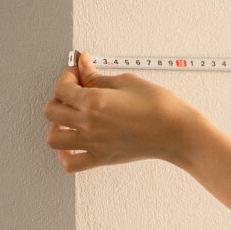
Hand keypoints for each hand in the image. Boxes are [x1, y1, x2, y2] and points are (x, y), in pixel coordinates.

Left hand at [43, 53, 208, 171]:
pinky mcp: (103, 157)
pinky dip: (65, 155)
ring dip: (57, 126)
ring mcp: (94, 143)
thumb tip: (84, 66)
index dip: (68, 76)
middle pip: (52, 111)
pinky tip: (74, 144)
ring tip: (71, 119)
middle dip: (60, 98)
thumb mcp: (127, 81)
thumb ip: (98, 77)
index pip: (61, 88)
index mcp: (94, 102)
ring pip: (54, 138)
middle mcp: (89, 124)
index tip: (80, 73)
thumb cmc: (160, 107)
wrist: (178, 132)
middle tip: (76, 92)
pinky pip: (72, 163)